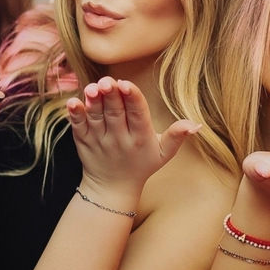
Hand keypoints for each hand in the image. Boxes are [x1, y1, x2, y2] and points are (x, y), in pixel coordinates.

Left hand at [67, 77, 198, 197]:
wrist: (112, 188)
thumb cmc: (141, 165)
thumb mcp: (163, 154)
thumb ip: (177, 136)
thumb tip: (196, 124)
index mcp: (140, 138)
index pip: (138, 115)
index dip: (133, 99)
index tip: (127, 85)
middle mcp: (119, 139)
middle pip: (116, 113)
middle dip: (112, 96)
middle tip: (108, 81)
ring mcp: (99, 140)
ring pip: (96, 118)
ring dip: (93, 103)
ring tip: (92, 88)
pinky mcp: (83, 141)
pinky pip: (78, 127)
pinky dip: (75, 115)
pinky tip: (73, 103)